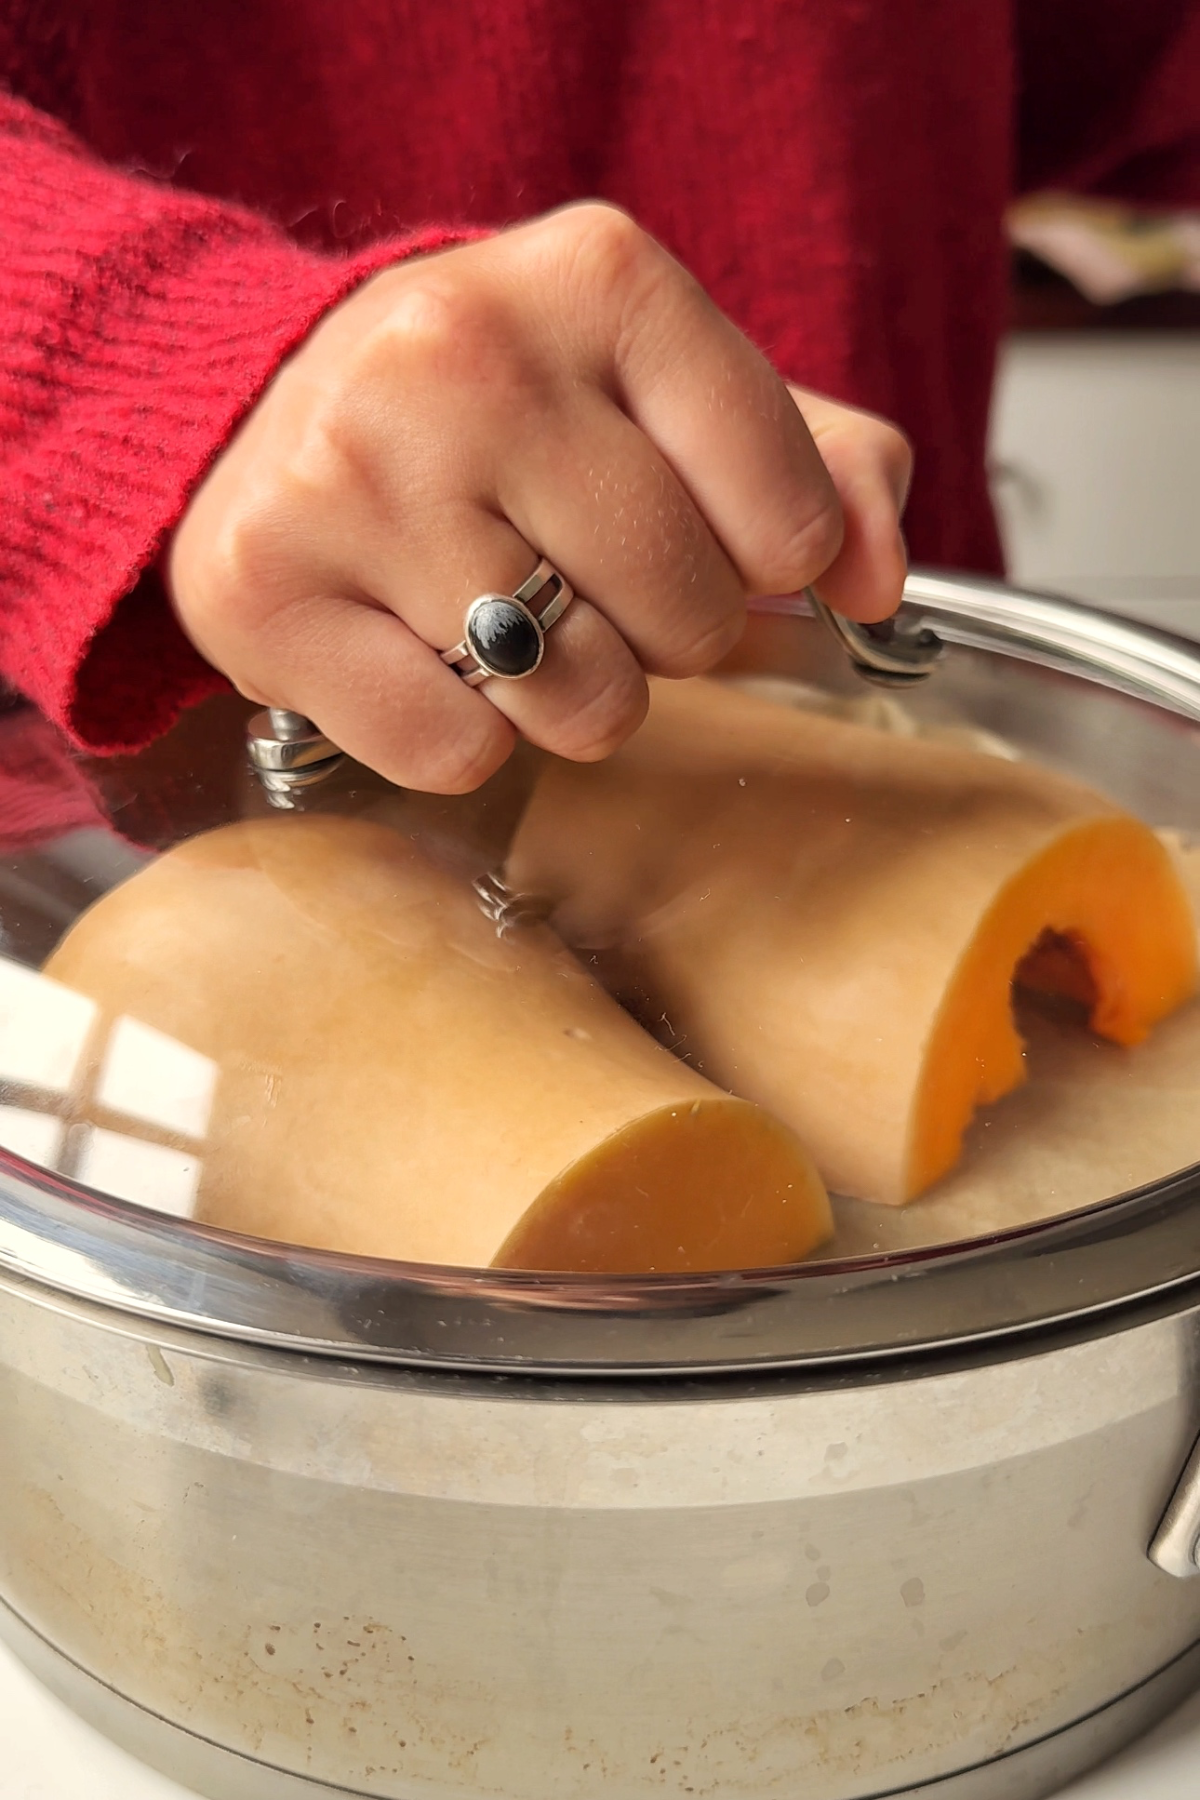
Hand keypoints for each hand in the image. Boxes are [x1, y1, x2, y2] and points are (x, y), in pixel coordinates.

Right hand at [167, 203, 910, 792]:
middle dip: (667, 634)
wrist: (255, 411)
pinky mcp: (265, 592)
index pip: (786, 512)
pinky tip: (420, 655)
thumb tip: (877, 582)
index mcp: (597, 278)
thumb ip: (816, 464)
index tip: (718, 541)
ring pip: (575, 700)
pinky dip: (462, 738)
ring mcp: (353, 478)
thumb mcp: (664, 389)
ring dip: (569, 696)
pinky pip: (454, 753)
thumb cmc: (492, 412)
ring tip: (506, 618)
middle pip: (689, 615)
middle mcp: (463, 358)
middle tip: (589, 579)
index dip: (768, 564)